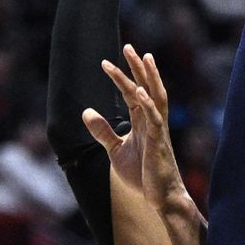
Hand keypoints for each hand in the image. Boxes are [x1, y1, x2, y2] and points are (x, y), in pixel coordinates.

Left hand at [82, 45, 186, 207]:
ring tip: (143, 57)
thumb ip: (103, 131)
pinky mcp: (159, 142)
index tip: (106, 62)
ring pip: (156, 97)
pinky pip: (155, 119)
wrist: (159, 198)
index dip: (121, 77)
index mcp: (143, 123)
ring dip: (149, 77)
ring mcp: (158, 130)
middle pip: (147, 88)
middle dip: (138, 68)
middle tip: (129, 46)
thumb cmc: (142, 175)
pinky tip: (138, 91)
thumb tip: (86, 112)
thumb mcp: (116, 150)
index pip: (132, 94)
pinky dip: (148, 103)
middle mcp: (152, 122)